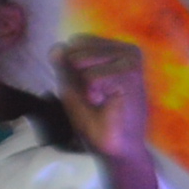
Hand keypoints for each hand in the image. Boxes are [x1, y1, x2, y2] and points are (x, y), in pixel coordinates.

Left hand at [56, 36, 151, 172]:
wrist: (115, 148)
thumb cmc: (95, 119)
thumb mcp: (71, 87)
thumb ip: (62, 65)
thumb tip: (57, 47)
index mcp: (115, 49)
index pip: (77, 40)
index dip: (71, 66)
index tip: (88, 88)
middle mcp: (126, 50)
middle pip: (76, 48)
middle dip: (76, 76)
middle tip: (97, 96)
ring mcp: (131, 60)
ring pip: (82, 60)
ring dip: (85, 86)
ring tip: (103, 100)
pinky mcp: (131, 75)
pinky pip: (92, 77)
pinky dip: (93, 94)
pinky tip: (107, 103)